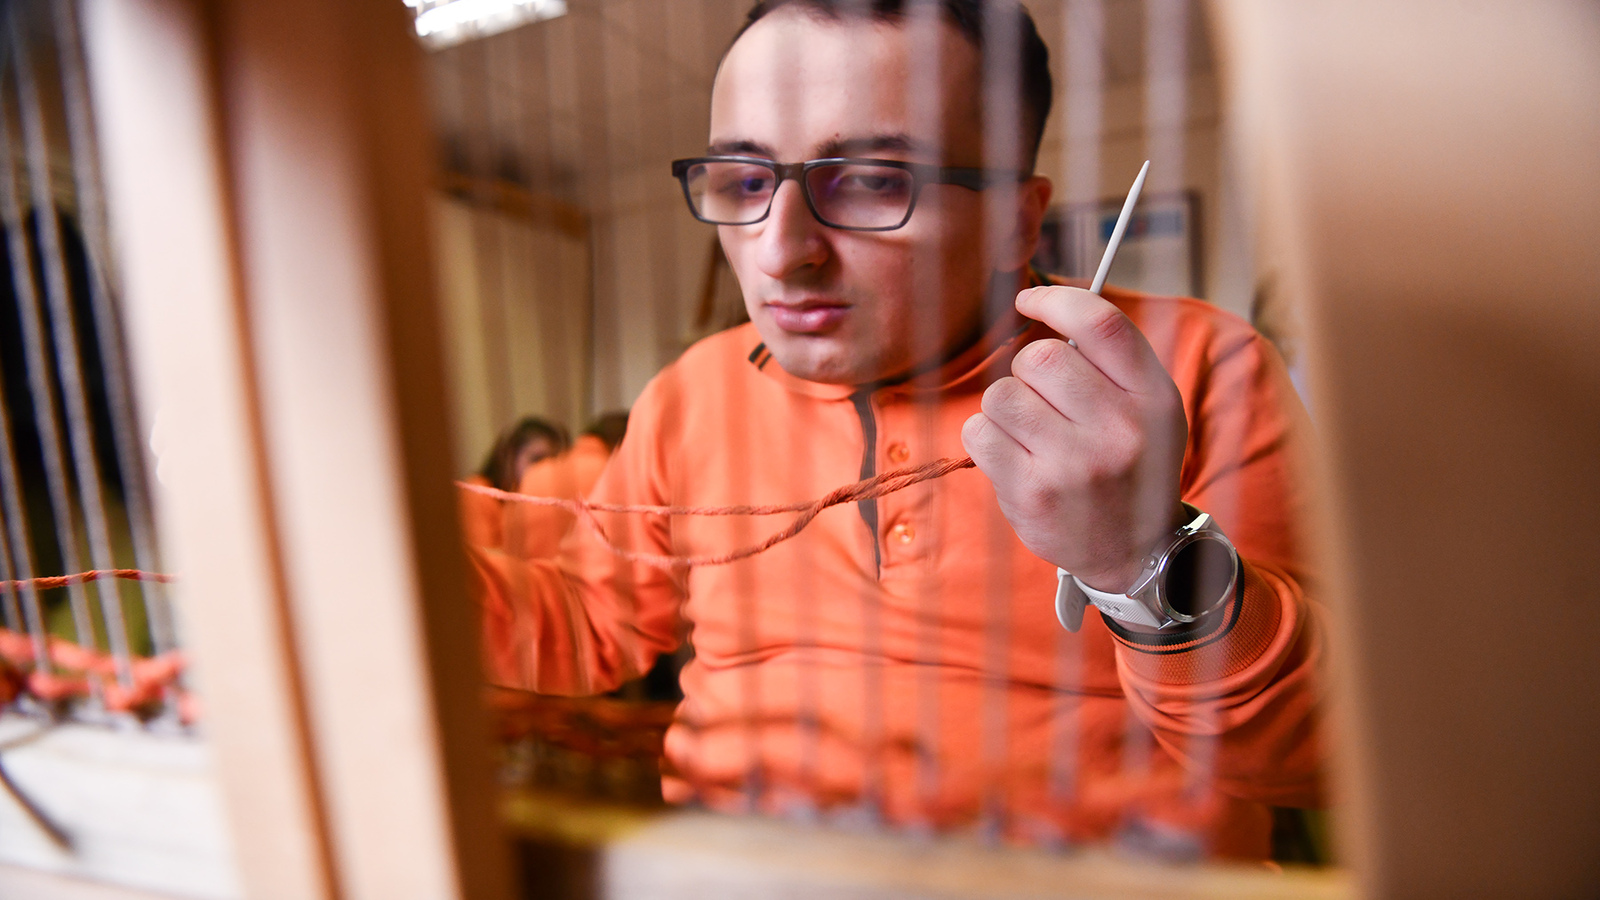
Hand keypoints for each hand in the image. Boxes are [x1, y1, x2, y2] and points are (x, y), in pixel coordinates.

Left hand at [961, 286, 1188, 591]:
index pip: (1100, 323)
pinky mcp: (1032, 494)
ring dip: (1005, 406)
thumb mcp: (1150, 410)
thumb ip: (1111, 361)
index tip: (1028, 301)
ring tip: (1030, 432)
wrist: (1134, 553)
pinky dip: (986, 437)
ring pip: (1002, 394)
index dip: (1055, 300)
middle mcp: (1119, 430)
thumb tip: (1042, 305)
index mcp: (1153, 397)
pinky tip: (1012, 455)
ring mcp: (1074, 465)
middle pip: (1042, 357)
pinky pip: (979, 432)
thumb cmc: (1131, 466)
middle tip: (1041, 399)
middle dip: (1028, 370)